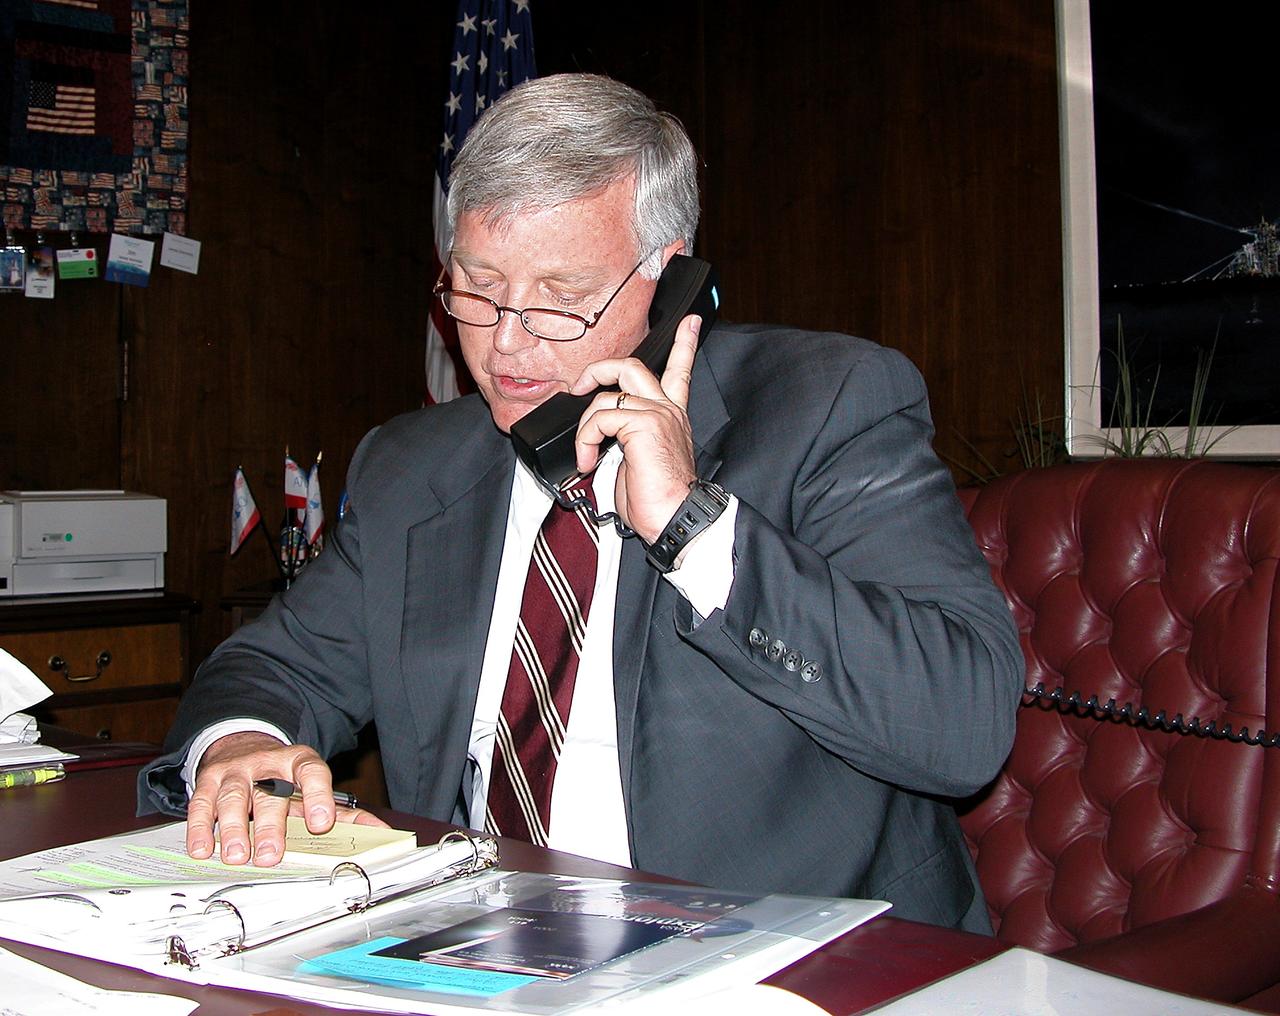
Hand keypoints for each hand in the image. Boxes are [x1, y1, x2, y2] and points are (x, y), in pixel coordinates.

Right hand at [185, 731, 386, 866]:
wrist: (243, 748)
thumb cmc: (284, 780)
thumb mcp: (313, 790)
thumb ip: (346, 813)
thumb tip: (383, 832)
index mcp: (300, 763)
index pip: (313, 772)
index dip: (318, 795)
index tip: (321, 821)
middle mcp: (268, 764)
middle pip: (270, 792)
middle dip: (270, 825)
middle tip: (271, 855)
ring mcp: (237, 771)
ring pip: (234, 797)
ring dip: (234, 828)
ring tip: (237, 857)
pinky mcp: (209, 780)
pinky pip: (201, 803)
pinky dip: (201, 827)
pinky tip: (202, 849)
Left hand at [571, 314, 701, 542]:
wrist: (674, 517)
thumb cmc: (657, 500)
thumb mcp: (635, 463)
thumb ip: (621, 441)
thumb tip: (592, 443)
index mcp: (670, 416)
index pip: (679, 371)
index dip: (685, 343)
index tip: (691, 321)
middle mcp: (667, 410)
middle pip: (632, 365)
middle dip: (598, 369)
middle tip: (579, 386)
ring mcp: (657, 414)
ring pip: (607, 393)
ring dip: (584, 424)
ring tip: (585, 453)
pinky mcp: (643, 424)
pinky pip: (600, 416)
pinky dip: (585, 438)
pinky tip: (588, 460)